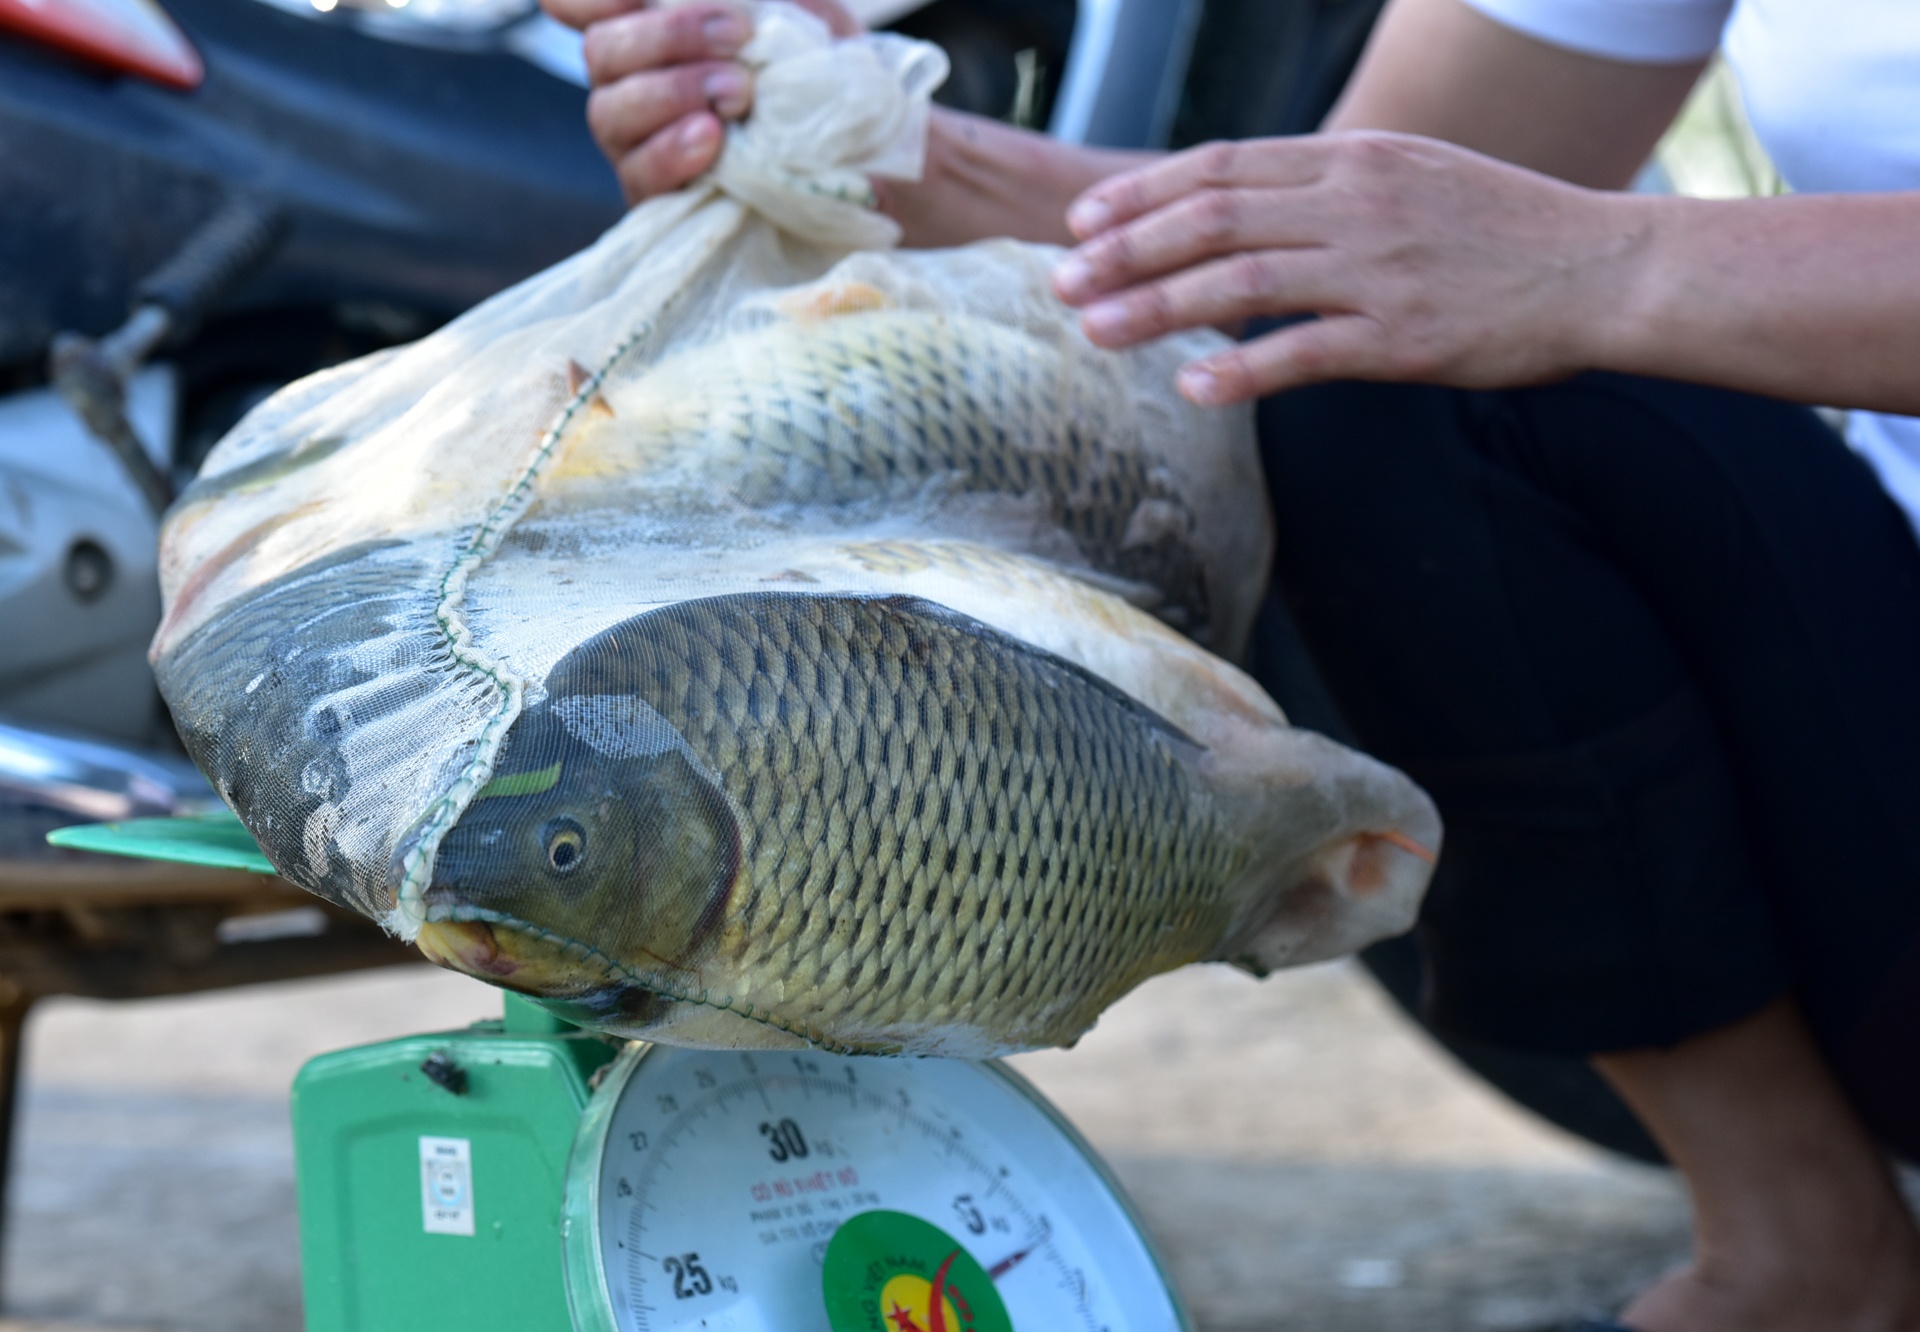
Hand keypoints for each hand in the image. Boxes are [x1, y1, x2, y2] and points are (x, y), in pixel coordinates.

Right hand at [542, 0, 860, 204]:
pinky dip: (672, 151)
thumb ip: (777, 1)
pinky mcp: (658, 200)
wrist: (859, 169)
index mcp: (653, 32)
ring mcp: (639, 144)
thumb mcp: (810, 22)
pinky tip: (711, 138)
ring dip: (674, 91)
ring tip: (738, 93)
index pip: (579, 5)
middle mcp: (632, 83)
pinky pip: (639, 173)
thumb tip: (752, 2)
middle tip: (737, 36)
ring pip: (610, 109)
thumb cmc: (823, 81)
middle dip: (668, 36)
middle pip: (602, 50)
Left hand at [1050, 132, 1645, 405]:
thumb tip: (1245, 210)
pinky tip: (1191, 388)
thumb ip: (1327, 189)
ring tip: (1092, 331)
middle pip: (1212, 218)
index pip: (1221, 166)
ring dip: (1154, 307)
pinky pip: (1304, 352)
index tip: (1082, 221)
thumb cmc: (1501, 230)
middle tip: (1061, 280)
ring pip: (1238, 281)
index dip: (1141, 195)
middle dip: (1125, 250)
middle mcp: (1355, 203)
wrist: (1604, 268)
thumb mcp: (1411, 177)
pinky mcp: (1403, 336)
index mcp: (1352, 159)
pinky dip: (1241, 369)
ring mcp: (1378, 269)